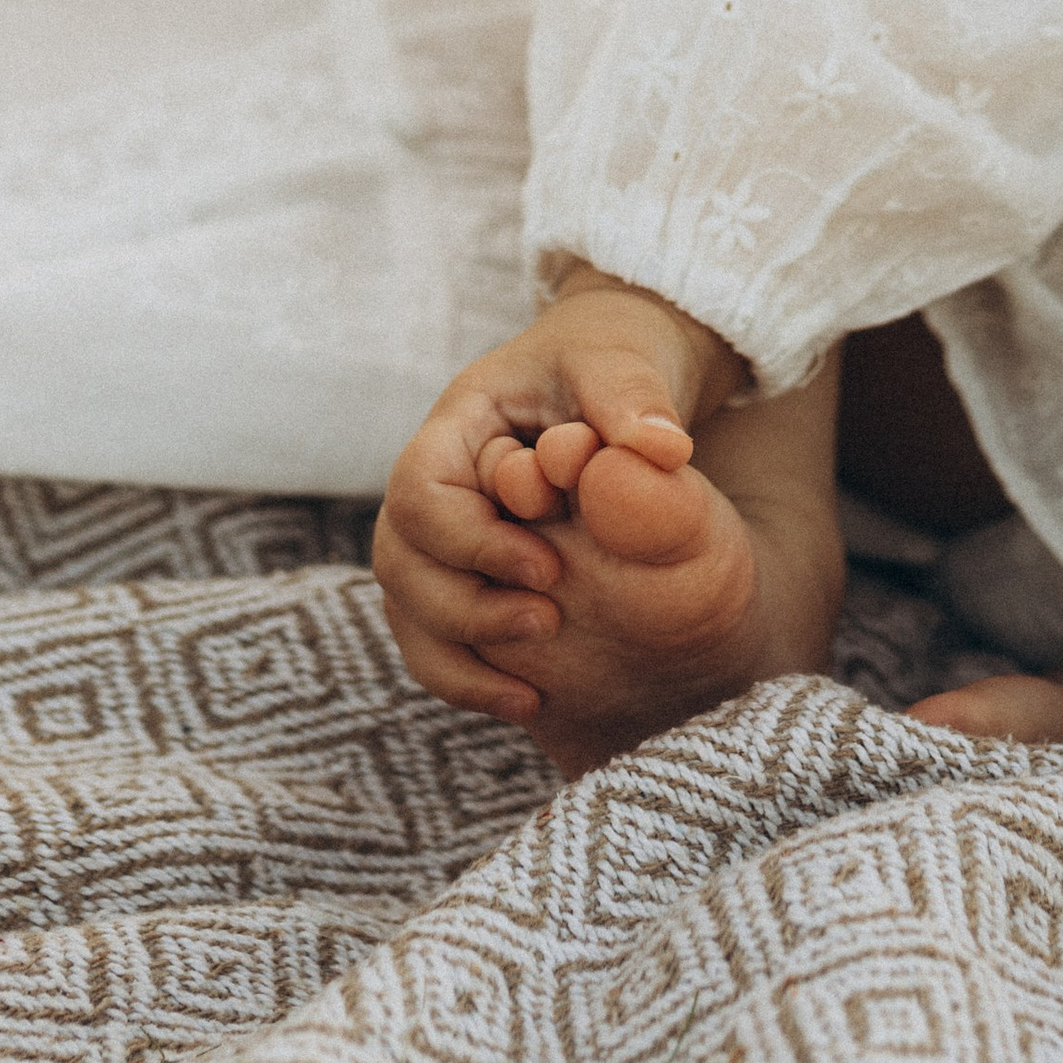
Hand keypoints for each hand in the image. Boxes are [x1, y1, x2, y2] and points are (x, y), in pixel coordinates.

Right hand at [372, 272, 738, 723]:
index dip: (471, 540)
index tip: (549, 568)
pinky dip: (466, 677)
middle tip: (546, 619)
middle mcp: (437, 482)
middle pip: (400, 558)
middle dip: (465, 603)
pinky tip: (528, 701)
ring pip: (407, 607)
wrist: (615, 377)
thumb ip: (633, 398)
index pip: (421, 491)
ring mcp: (442, 533)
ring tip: (531, 685)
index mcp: (459, 424)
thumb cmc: (610, 360)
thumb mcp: (622, 362)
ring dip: (460, 650)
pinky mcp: (466, 575)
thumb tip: (662, 449)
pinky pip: (435, 637)